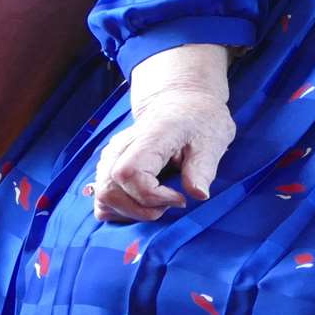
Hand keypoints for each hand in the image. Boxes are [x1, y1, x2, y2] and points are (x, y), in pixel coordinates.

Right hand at [91, 88, 234, 222]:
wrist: (183, 103)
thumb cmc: (199, 120)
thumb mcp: (212, 141)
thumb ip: (203, 169)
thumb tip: (199, 195)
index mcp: (148, 137)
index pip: (129, 174)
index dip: (152, 196)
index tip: (180, 198)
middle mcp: (121, 146)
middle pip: (109, 191)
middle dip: (140, 210)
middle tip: (171, 202)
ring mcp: (111, 156)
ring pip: (102, 198)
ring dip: (131, 212)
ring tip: (160, 202)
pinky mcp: (108, 166)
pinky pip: (103, 198)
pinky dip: (122, 209)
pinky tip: (146, 202)